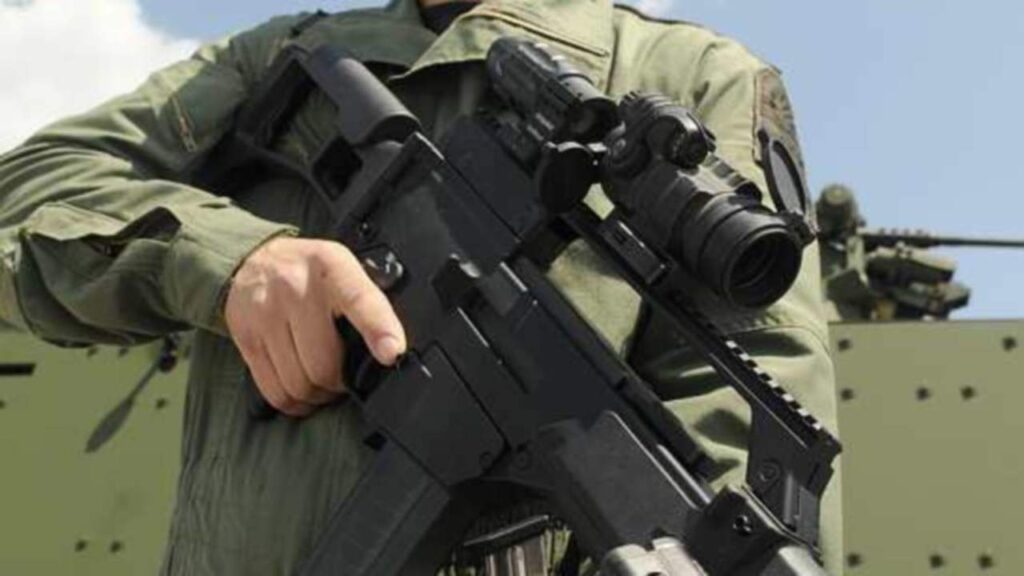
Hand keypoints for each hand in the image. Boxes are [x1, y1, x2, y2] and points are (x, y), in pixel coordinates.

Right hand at [225, 237, 405, 416]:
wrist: (254, 259)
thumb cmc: (311, 272)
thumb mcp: (345, 269)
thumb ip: (368, 303)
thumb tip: (392, 349)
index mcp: (333, 267)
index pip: (359, 299)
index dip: (378, 329)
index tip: (392, 352)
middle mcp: (296, 288)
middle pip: (324, 363)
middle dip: (340, 382)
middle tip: (344, 375)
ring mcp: (266, 313)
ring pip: (299, 384)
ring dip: (317, 394)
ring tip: (322, 380)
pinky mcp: (246, 337)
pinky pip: (274, 391)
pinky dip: (293, 401)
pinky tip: (301, 389)